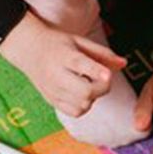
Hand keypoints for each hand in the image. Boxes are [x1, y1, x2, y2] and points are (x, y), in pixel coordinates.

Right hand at [0, 12, 125, 117]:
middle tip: (102, 78)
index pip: (79, 65)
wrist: (29, 50)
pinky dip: (84, 105)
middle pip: (84, 91)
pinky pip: (75, 112)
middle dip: (101, 88)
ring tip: (90, 83)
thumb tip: (124, 63)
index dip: (96, 71)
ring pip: (82, 105)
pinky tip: (82, 93)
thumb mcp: (79, 41)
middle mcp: (56, 75)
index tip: (108, 75)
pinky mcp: (51, 100)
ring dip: (94, 97)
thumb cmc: (58, 44)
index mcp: (63, 56)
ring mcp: (52, 90)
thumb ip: (102, 53)